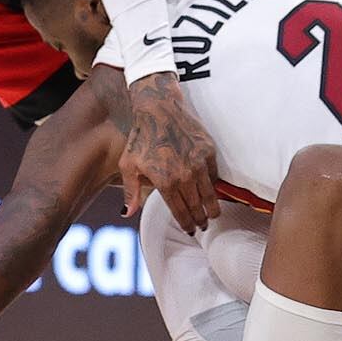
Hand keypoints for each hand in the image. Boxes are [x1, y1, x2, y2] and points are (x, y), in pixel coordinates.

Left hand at [119, 74, 220, 231]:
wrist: (159, 110)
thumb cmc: (140, 137)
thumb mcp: (128, 165)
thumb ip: (130, 192)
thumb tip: (127, 213)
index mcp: (165, 183)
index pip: (180, 212)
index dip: (186, 224)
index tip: (190, 230)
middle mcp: (184, 176)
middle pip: (197, 206)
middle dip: (200, 219)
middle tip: (202, 225)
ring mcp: (199, 163)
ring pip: (210, 194)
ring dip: (212, 207)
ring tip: (213, 214)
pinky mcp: (208, 151)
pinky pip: (213, 174)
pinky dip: (213, 184)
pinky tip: (211, 190)